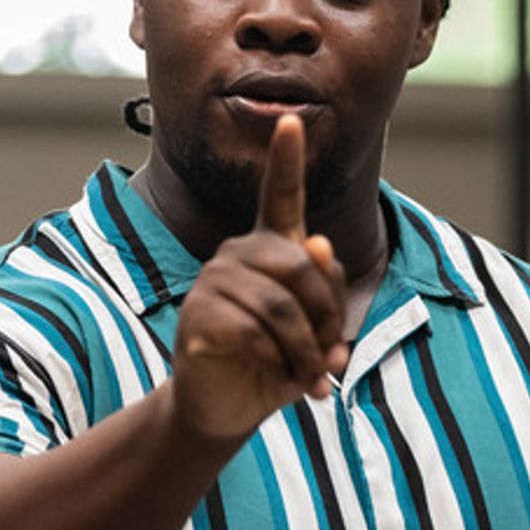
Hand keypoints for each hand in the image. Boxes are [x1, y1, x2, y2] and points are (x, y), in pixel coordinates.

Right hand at [171, 113, 348, 440]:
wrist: (226, 408)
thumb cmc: (273, 363)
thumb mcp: (313, 331)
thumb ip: (325, 293)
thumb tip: (320, 246)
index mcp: (268, 251)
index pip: (278, 199)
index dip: (285, 160)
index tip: (290, 120)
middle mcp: (237, 256)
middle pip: (301, 265)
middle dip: (327, 316)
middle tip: (332, 358)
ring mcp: (212, 283)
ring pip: (281, 306)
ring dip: (307, 351)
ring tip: (312, 380)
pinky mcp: (197, 316)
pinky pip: (254, 332)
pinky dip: (279, 364)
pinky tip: (280, 381)